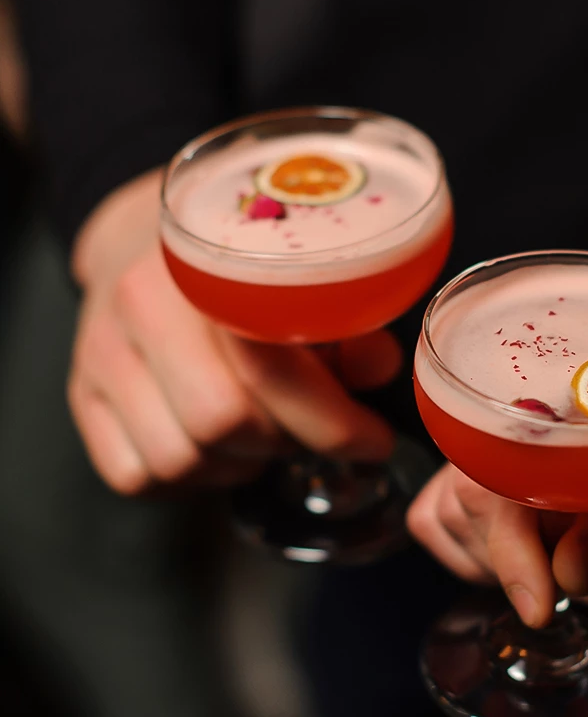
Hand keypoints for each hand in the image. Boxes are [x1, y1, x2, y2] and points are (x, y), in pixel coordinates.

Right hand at [68, 168, 401, 494]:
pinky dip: (186, 478)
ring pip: (178, 460)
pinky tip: (212, 447)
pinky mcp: (81, 395)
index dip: (334, 424)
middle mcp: (142, 305)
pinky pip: (134, 476)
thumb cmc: (236, 266)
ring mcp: (102, 354)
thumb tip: (378, 369)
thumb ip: (348, 322)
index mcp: (206, 267)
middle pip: (223, 423)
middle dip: (284, 441)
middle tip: (308, 428)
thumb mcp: (305, 277)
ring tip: (260, 432)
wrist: (138, 239)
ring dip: (236, 465)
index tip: (373, 441)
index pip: (270, 371)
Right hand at [407, 385, 587, 627]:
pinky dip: (476, 555)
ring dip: (502, 563)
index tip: (541, 605)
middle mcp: (530, 416)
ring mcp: (509, 448)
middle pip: (467, 493)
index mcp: (575, 399)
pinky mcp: (503, 479)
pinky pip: (446, 517)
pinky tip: (538, 569)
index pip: (502, 467)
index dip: (510, 540)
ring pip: (449, 509)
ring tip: (585, 578)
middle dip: (516, 561)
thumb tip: (566, 572)